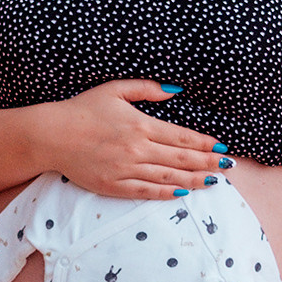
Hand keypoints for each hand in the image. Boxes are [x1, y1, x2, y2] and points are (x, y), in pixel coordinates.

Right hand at [39, 80, 224, 200]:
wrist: (52, 135)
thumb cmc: (83, 109)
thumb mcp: (115, 90)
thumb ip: (147, 89)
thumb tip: (176, 90)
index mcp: (140, 125)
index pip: (181, 136)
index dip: (204, 143)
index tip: (221, 147)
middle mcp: (137, 149)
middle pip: (181, 158)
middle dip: (208, 162)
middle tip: (229, 166)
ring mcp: (126, 170)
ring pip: (169, 177)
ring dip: (195, 179)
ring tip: (215, 181)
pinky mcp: (114, 186)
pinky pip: (147, 191)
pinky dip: (168, 192)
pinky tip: (184, 192)